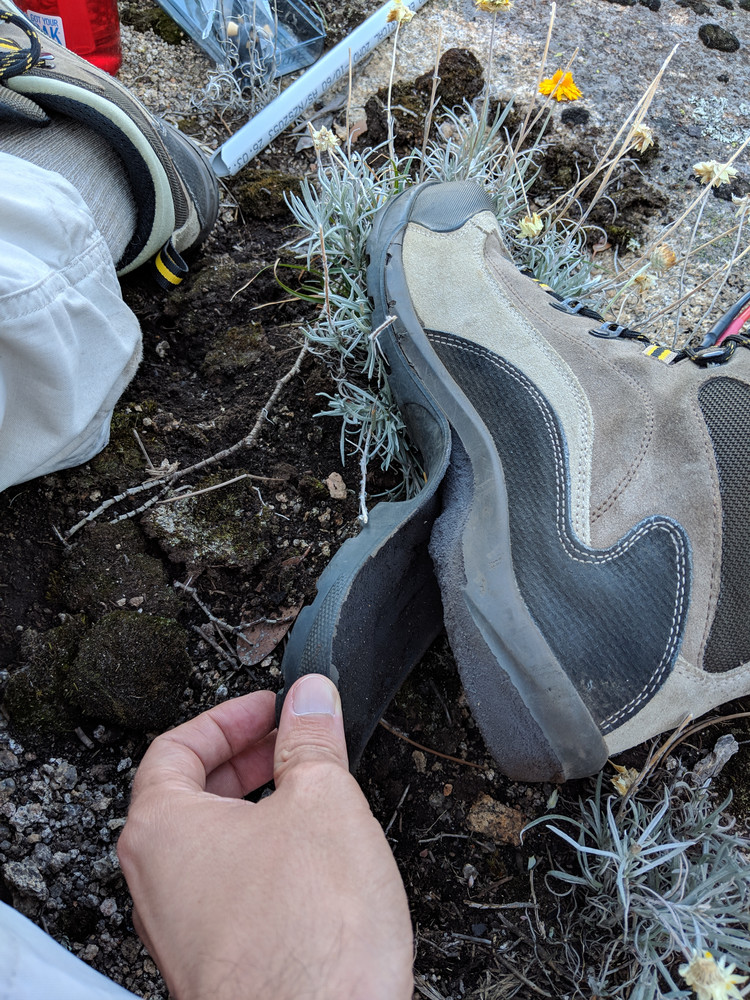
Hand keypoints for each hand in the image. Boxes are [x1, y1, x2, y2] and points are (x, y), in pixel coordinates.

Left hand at [117, 674, 413, 999]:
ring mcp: (184, 929)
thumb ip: (312, 739)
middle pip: (191, 794)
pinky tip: (314, 864)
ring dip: (260, 810)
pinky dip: (265, 858)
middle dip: (248, 760)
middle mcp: (158, 882)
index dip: (228, 717)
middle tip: (292, 744)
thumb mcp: (323, 801)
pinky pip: (230, 890)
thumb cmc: (306, 937)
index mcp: (163, 829)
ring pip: (213, 845)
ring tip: (313, 799)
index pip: (177, 746)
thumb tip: (310, 698)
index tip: (269, 709)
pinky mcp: (218, 963)